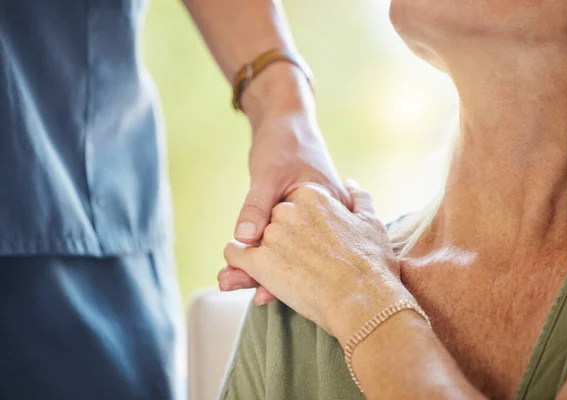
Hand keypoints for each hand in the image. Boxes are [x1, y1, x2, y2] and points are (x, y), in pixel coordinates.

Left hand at [221, 79, 350, 304]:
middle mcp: (317, 216)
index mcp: (325, 203)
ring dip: (255, 269)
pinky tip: (235, 268)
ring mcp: (303, 219)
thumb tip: (243, 236)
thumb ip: (258, 203)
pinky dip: (254, 254)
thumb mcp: (270, 173)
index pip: (305, 247)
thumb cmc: (285, 146)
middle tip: (233, 288)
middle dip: (263, 276)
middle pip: (291, 255)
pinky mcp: (285, 218)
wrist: (286, 125)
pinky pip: (273, 242)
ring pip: (282, 252)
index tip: (259, 294)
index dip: (283, 273)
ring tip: (227, 282)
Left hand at [223, 180, 412, 342]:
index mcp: (313, 195)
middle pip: (274, 222)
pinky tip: (244, 269)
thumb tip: (351, 183)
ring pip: (253, 239)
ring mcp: (272, 235)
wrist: (364, 299)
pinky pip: (236, 254)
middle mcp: (288, 211)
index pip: (294, 206)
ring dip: (257, 252)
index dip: (300, 226)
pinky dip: (237, 261)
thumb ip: (358, 198)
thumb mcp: (370, 222)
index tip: (311, 244)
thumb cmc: (372, 262)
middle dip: (279, 239)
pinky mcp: (259, 261)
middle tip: (294, 261)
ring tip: (273, 272)